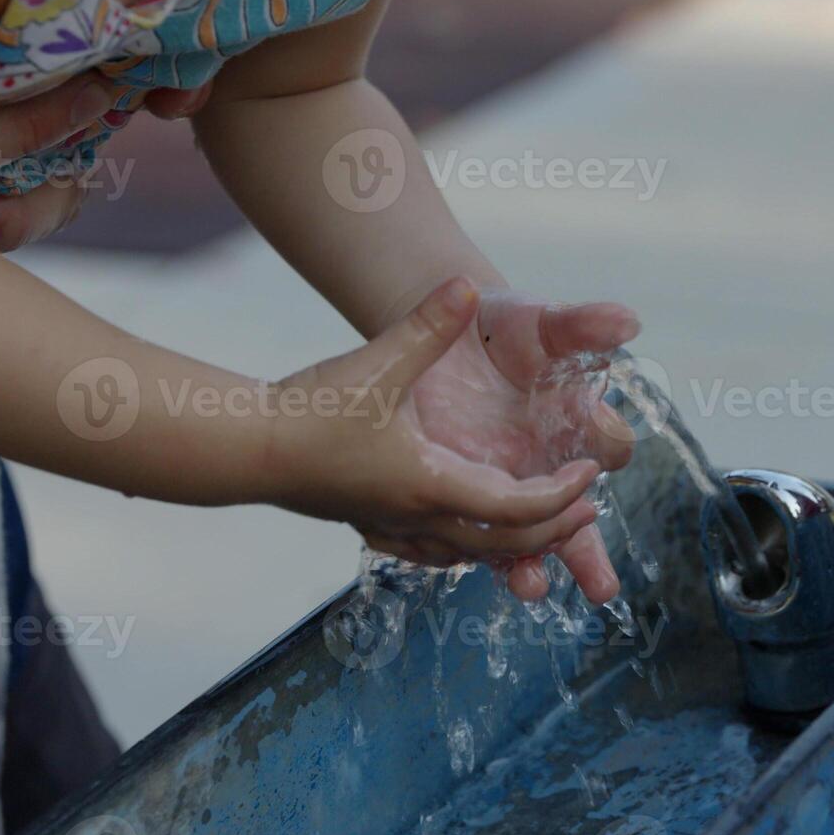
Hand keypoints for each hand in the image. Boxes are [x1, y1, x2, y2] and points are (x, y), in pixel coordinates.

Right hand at [272, 278, 607, 571]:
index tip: (590, 479)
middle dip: (551, 531)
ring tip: (537, 528)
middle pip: (502, 542)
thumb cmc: (310, 411)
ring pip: (464, 552)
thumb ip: (428, 325)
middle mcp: (417, 517)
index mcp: (432, 484)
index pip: (517, 509)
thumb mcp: (378, 363)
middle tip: (586, 513)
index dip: (560, 497)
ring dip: (508, 544)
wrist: (243, 449)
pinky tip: (456, 537)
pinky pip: (426, 549)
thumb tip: (466, 282)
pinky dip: (457, 546)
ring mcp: (389, 526)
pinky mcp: (364, 521)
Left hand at [408, 289, 640, 603]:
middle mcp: (551, 464)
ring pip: (528, 538)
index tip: (599, 453)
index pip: (608, 444)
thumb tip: (627, 322)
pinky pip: (476, 535)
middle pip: (578, 517)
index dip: (606, 446)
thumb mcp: (541, 321)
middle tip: (601, 587)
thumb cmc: (506, 328)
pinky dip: (477, 556)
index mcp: (578, 420)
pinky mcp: (466, 493)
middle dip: (587, 552)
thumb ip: (582, 325)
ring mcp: (510, 485)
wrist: (447, 335)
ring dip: (531, 567)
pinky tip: (471, 569)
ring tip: (530, 588)